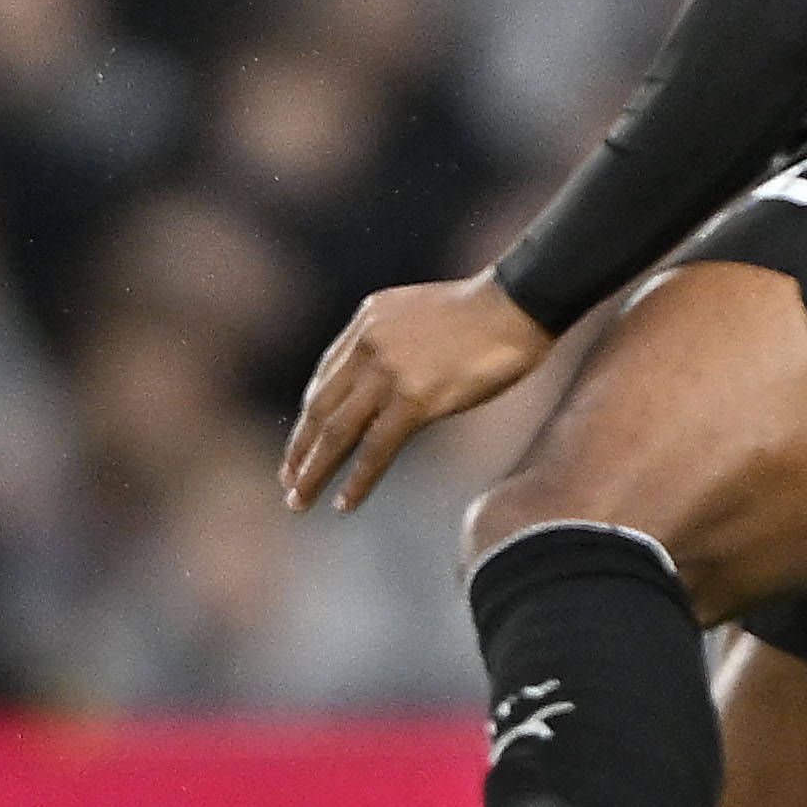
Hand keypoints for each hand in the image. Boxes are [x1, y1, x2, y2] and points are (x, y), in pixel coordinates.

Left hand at [282, 274, 551, 512]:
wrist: (518, 303)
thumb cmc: (486, 311)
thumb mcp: (421, 314)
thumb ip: (393, 342)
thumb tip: (383, 384)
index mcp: (368, 320)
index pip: (325, 378)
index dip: (310, 418)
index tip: (300, 445)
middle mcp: (368, 345)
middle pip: (320, 408)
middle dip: (300, 450)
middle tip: (288, 482)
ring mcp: (388, 373)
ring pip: (337, 433)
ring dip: (314, 471)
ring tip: (299, 501)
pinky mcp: (414, 399)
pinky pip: (376, 449)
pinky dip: (358, 480)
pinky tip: (344, 502)